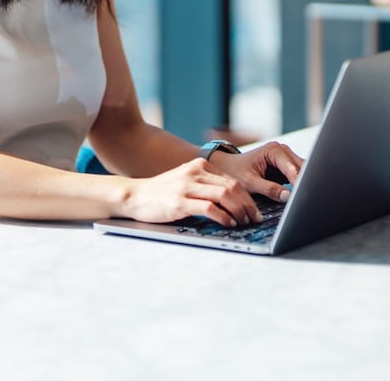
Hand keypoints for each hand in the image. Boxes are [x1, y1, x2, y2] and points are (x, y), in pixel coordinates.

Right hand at [119, 158, 262, 226]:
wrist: (134, 195)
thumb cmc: (161, 192)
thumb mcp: (185, 181)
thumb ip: (206, 185)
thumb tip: (233, 201)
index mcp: (198, 165)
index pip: (232, 180)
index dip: (247, 197)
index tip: (254, 210)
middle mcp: (194, 172)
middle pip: (232, 186)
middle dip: (247, 205)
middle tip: (254, 219)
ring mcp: (186, 186)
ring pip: (224, 195)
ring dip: (239, 211)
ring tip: (243, 222)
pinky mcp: (180, 202)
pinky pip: (210, 207)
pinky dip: (223, 217)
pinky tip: (228, 223)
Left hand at [209, 141, 303, 202]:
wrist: (227, 168)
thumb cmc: (235, 171)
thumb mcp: (250, 182)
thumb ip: (269, 189)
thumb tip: (288, 196)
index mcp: (273, 150)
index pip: (292, 168)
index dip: (298, 183)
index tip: (301, 196)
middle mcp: (282, 150)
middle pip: (301, 168)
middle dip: (303, 182)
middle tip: (305, 199)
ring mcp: (285, 157)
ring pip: (302, 171)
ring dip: (302, 183)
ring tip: (303, 198)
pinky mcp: (286, 166)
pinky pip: (297, 175)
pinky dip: (299, 184)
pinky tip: (298, 194)